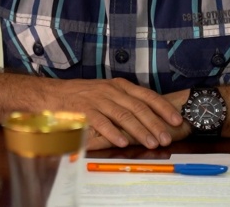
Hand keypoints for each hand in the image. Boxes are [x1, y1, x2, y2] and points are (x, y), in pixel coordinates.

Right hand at [56, 77, 182, 149]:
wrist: (53, 94)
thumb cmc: (83, 96)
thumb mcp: (108, 92)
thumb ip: (126, 101)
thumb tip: (151, 115)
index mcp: (120, 86)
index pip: (147, 95)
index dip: (163, 108)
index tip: (176, 120)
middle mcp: (111, 91)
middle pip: (139, 107)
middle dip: (155, 124)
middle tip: (166, 138)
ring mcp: (98, 100)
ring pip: (124, 115)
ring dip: (139, 131)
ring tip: (151, 143)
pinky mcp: (85, 110)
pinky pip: (102, 122)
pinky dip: (113, 133)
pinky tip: (123, 142)